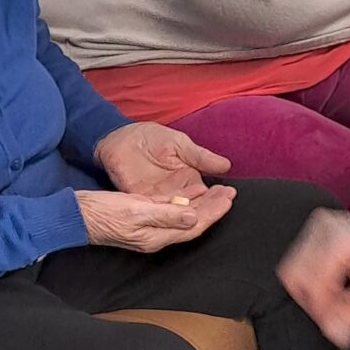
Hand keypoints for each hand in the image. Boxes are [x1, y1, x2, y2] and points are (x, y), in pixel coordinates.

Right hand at [78, 185, 234, 253]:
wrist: (77, 215)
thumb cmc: (102, 213)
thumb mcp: (135, 210)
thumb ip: (165, 214)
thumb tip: (194, 217)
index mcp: (157, 236)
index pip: (194, 225)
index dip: (213, 212)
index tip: (229, 197)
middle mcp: (157, 235)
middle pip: (192, 222)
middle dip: (213, 208)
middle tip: (230, 192)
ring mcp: (150, 228)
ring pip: (184, 217)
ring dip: (202, 205)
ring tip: (218, 192)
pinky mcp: (142, 218)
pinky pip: (171, 212)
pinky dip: (185, 202)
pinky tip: (192, 194)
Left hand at [94, 121, 231, 202]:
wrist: (119, 138)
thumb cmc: (151, 137)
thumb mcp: (180, 144)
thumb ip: (200, 156)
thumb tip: (226, 165)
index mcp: (188, 179)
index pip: (207, 194)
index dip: (217, 195)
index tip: (229, 195)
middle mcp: (177, 192)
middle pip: (195, 205)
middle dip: (209, 206)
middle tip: (223, 204)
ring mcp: (160, 198)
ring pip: (178, 211)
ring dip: (190, 212)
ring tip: (203, 211)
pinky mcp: (143, 201)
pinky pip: (157, 210)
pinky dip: (167, 212)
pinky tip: (178, 213)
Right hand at [277, 203, 349, 346]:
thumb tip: (332, 335)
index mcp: (339, 241)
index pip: (312, 286)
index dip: (321, 311)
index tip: (335, 325)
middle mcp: (322, 229)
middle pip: (293, 274)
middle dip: (310, 301)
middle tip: (332, 314)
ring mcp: (318, 226)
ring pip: (293, 269)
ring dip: (310, 291)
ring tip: (336, 300)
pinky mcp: (317, 230)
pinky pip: (300, 261)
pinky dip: (312, 279)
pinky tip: (334, 286)